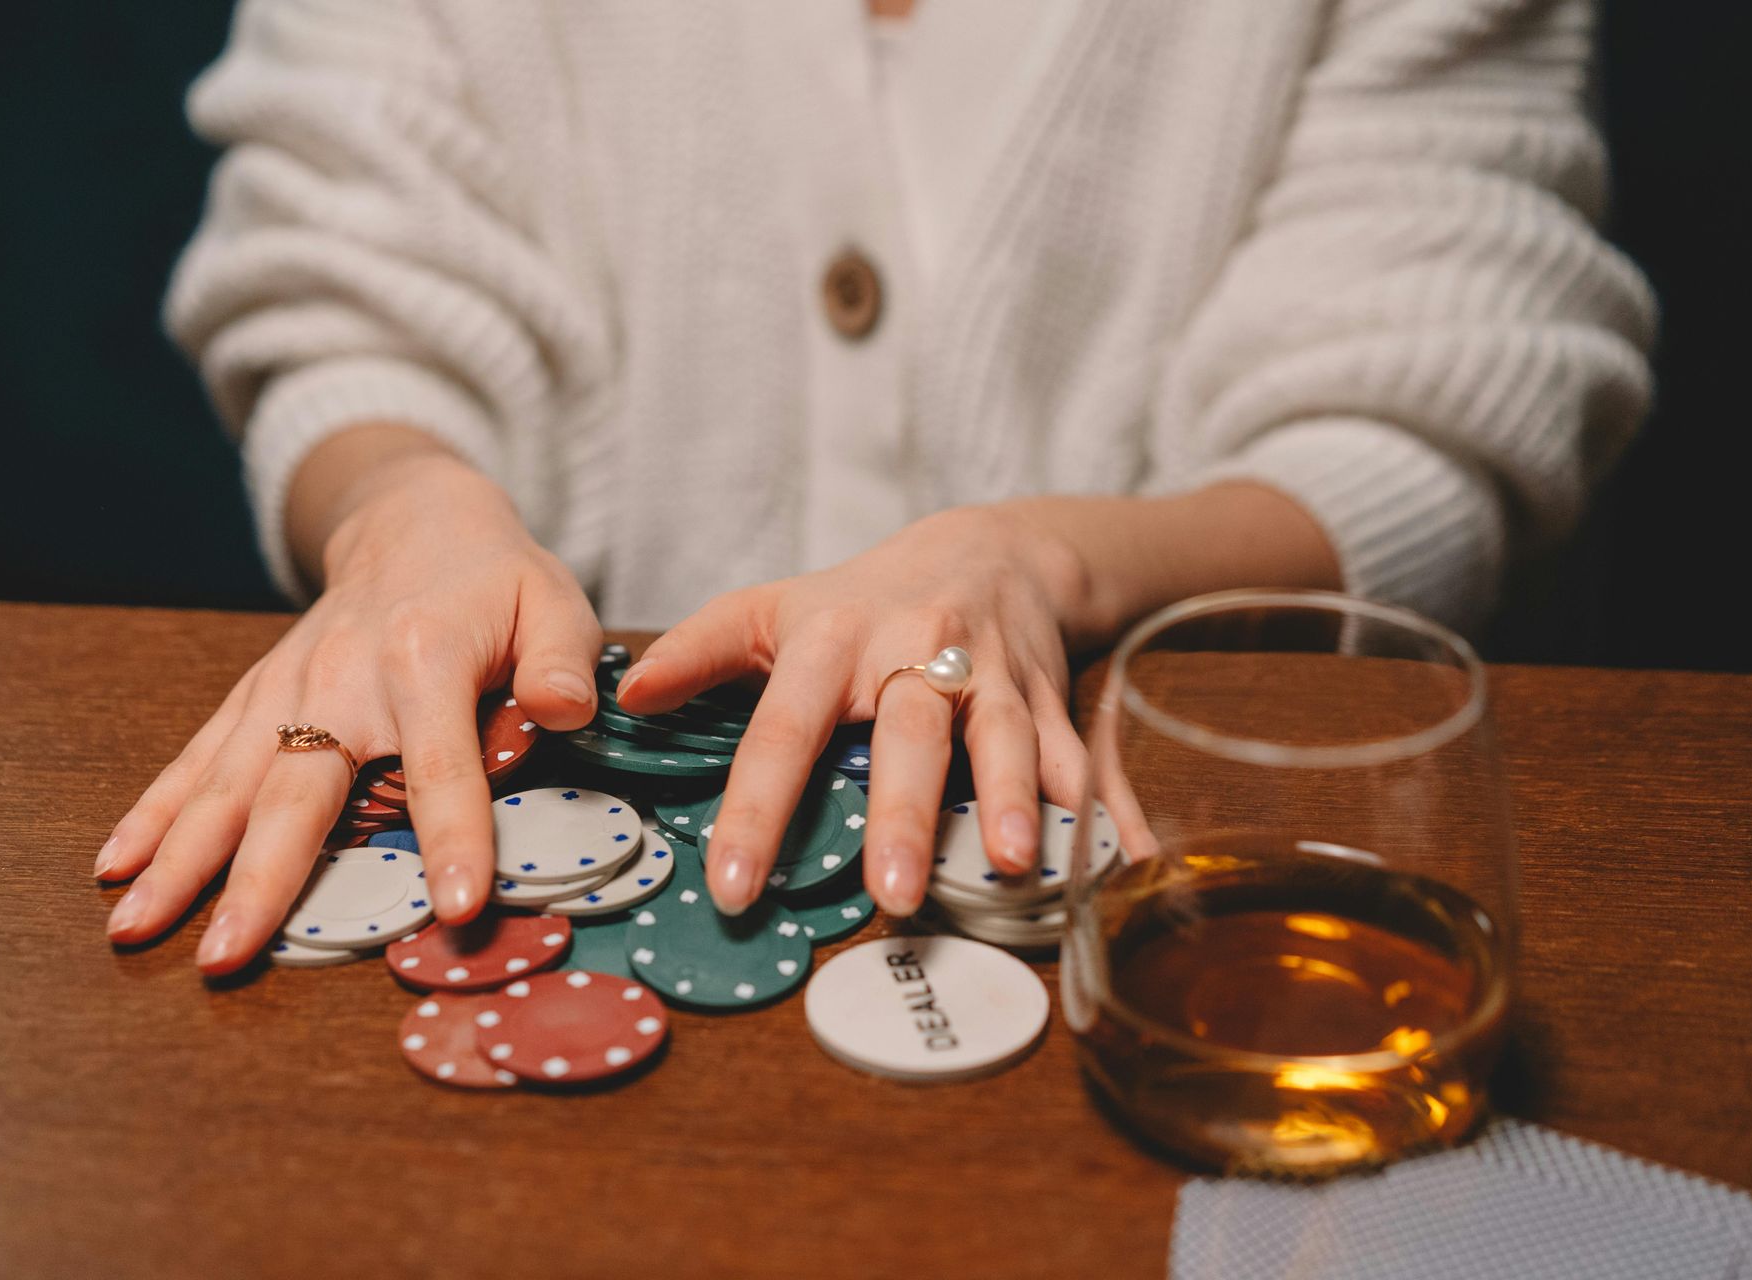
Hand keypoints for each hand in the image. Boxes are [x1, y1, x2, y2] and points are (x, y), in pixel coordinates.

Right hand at [96, 449, 600, 973]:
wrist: (415, 517)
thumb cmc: (497, 578)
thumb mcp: (554, 603)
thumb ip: (564, 660)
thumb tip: (572, 712)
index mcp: (425, 659)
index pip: (443, 765)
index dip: (454, 836)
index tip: (459, 908)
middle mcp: (340, 677)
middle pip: (297, 790)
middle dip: (259, 877)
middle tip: (224, 955)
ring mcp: (287, 687)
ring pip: (227, 781)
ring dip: (180, 858)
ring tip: (136, 928)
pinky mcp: (257, 694)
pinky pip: (199, 755)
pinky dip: (155, 811)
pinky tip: (117, 866)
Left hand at [617, 503, 1151, 916]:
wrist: (988, 548)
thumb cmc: (863, 598)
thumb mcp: (771, 609)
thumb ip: (699, 651)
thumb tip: (626, 699)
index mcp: (836, 639)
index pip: (785, 727)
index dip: (758, 804)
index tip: (735, 883)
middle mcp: (917, 653)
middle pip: (911, 734)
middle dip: (906, 811)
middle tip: (894, 892)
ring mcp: (992, 674)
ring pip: (1006, 739)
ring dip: (1015, 803)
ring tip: (1014, 867)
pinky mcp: (1050, 697)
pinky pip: (1084, 757)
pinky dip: (1110, 812)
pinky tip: (1125, 866)